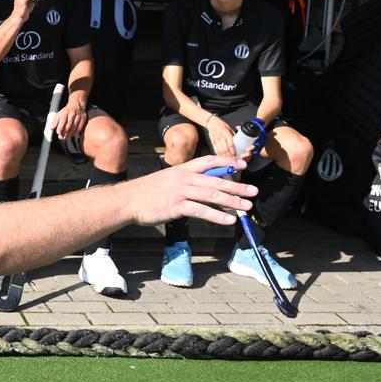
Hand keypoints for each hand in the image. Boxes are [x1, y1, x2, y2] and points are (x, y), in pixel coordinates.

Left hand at [53, 99, 86, 140]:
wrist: (77, 105)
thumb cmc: (66, 111)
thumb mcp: (59, 114)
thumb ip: (55, 121)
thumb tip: (51, 128)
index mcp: (65, 112)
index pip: (63, 120)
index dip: (60, 126)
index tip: (58, 132)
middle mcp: (72, 114)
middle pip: (69, 124)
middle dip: (65, 132)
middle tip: (61, 137)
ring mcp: (78, 116)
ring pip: (74, 127)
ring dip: (69, 133)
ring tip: (65, 137)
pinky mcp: (83, 119)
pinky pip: (79, 127)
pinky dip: (75, 132)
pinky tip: (71, 135)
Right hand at [125, 158, 256, 228]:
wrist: (127, 200)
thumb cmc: (146, 192)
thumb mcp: (167, 179)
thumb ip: (185, 181)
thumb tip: (202, 186)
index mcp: (182, 169)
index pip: (209, 161)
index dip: (227, 163)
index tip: (242, 165)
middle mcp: (184, 178)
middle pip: (216, 180)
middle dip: (237, 186)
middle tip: (253, 191)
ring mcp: (180, 191)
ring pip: (212, 195)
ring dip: (232, 201)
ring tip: (246, 207)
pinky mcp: (177, 206)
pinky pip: (202, 211)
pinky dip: (217, 216)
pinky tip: (229, 220)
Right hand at [205, 119, 242, 165]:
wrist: (212, 123)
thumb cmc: (221, 125)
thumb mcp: (230, 128)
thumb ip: (233, 136)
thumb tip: (239, 142)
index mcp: (226, 133)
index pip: (230, 144)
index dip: (233, 151)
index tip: (235, 154)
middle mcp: (220, 137)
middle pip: (225, 149)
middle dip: (229, 156)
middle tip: (233, 159)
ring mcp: (216, 140)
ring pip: (220, 151)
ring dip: (224, 156)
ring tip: (228, 160)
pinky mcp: (212, 142)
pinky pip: (216, 150)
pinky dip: (219, 155)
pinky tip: (222, 158)